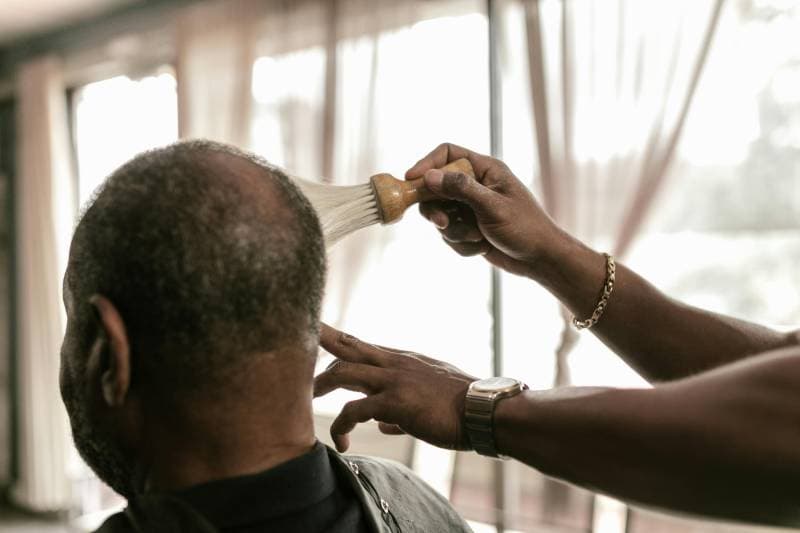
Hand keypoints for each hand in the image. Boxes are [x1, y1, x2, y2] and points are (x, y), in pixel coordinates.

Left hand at [313, 323, 476, 452]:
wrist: (484, 410)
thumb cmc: (461, 406)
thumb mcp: (428, 398)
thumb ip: (398, 410)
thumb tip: (380, 425)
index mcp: (401, 360)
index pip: (361, 345)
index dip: (337, 338)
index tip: (316, 328)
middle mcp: (393, 364)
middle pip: (347, 345)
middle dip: (318, 340)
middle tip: (293, 337)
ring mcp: (393, 380)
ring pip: (343, 372)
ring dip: (320, 386)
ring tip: (308, 402)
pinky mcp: (394, 403)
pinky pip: (355, 411)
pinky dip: (341, 427)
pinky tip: (341, 443)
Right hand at [407, 143, 563, 277]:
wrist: (540, 260)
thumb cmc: (525, 228)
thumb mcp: (492, 206)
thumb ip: (461, 189)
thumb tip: (429, 177)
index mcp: (485, 169)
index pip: (447, 154)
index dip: (427, 164)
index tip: (411, 181)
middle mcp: (475, 185)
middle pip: (436, 187)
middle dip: (437, 209)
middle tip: (441, 223)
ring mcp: (470, 207)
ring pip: (440, 215)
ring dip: (455, 231)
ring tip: (477, 237)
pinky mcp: (468, 227)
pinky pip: (449, 234)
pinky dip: (462, 244)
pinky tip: (482, 247)